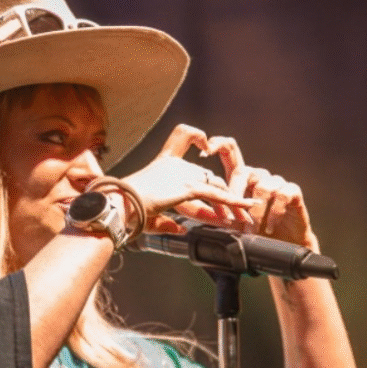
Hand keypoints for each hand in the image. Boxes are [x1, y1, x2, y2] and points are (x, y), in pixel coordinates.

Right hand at [122, 124, 255, 233]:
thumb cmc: (127, 210)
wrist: (120, 206)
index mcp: (163, 164)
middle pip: (207, 177)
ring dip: (232, 204)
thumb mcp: (150, 215)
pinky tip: (246, 206)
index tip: (206, 148)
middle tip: (236, 213)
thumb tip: (179, 229)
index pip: (182, 138)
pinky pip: (217, 194)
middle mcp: (175, 165)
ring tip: (244, 216)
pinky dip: (234, 201)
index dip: (197, 138)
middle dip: (223, 196)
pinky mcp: (188, 186)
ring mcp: (183, 175)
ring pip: (216, 187)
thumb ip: (167, 221)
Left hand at [206, 136, 317, 250]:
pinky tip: (269, 226)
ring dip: (256, 212)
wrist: (283, 245)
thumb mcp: (232, 221)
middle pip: (245, 170)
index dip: (217, 145)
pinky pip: (282, 195)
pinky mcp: (292, 191)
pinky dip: (274, 213)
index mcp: (240, 177)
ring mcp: (276, 182)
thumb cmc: (255, 231)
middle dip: (235, 191)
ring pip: (263, 187)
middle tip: (231, 211)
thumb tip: (188, 211)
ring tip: (253, 229)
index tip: (203, 152)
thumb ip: (214, 213)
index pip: (228, 151)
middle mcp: (258, 175)